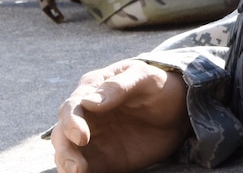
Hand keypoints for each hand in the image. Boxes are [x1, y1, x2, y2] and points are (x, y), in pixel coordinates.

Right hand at [53, 59, 189, 172]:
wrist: (180, 111)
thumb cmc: (161, 87)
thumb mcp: (146, 78)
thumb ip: (119, 86)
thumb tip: (89, 102)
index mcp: (92, 89)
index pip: (71, 107)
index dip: (71, 123)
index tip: (82, 137)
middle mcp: (85, 115)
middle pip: (62, 134)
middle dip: (65, 150)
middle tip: (76, 167)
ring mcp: (91, 139)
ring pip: (67, 153)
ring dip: (67, 165)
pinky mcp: (101, 159)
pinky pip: (84, 170)